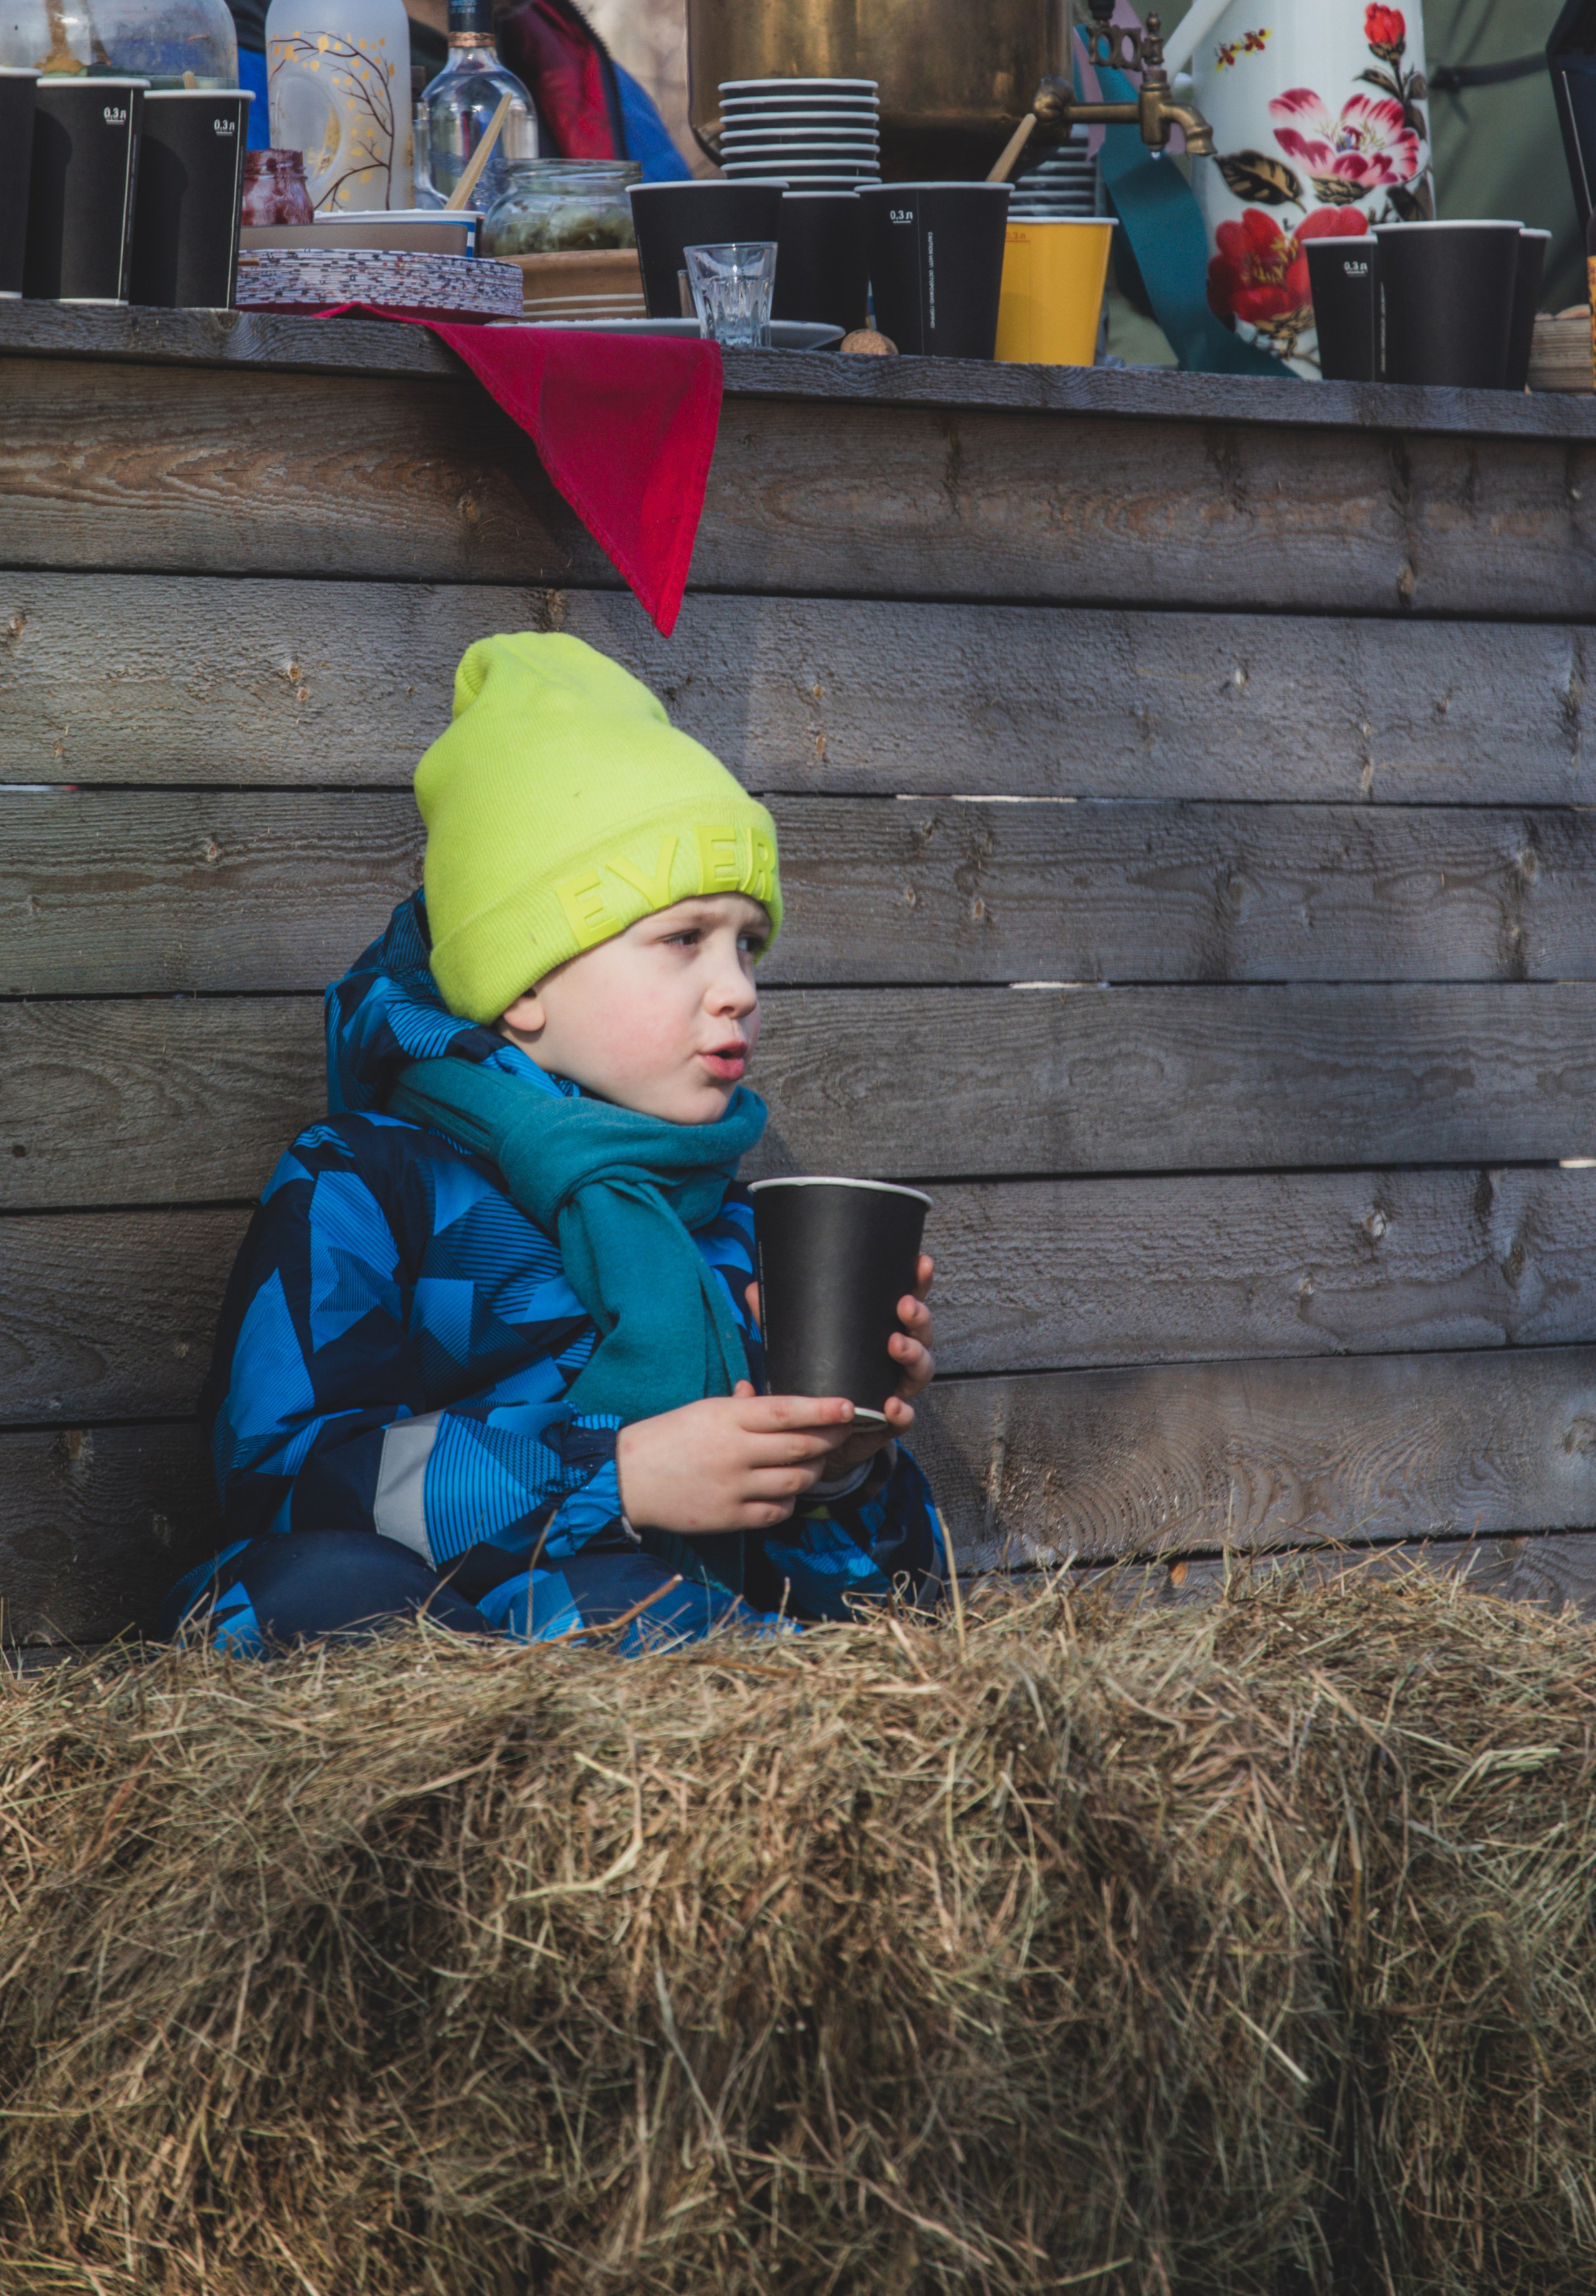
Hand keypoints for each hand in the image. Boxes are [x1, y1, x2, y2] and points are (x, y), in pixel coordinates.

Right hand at [615, 1386, 855, 1534]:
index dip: (822, 1409)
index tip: (849, 1407)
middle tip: (843, 1432)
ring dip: (814, 1470)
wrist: (628, 1479)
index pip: (786, 1411)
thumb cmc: (667, 1437)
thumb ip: (738, 1404)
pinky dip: (790, 1501)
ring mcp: (734, 1487)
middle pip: (799, 1446)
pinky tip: (789, 1492)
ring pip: (794, 1481)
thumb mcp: (702, 1409)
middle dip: (829, 1438)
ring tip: (817, 1461)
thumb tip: (761, 1393)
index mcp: (727, 1417)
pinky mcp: (729, 1517)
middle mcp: (735, 1452)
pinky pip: (777, 1511)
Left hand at [744, 1253, 935, 1481]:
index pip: (905, 1303)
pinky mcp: (889, 1423)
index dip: (918, 1282)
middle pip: (921, 1333)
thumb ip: (778, 1321)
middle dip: (918, 1317)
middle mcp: (896, 1359)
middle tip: (904, 1305)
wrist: (817, 1437)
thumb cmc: (814, 1382)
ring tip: (896, 1345)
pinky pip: (905, 1417)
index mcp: (879, 1334)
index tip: (920, 1263)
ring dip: (914, 1355)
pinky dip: (902, 1411)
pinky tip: (891, 1404)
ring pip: (921, 1370)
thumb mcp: (797, 1348)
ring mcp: (896, 1389)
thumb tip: (752, 1289)